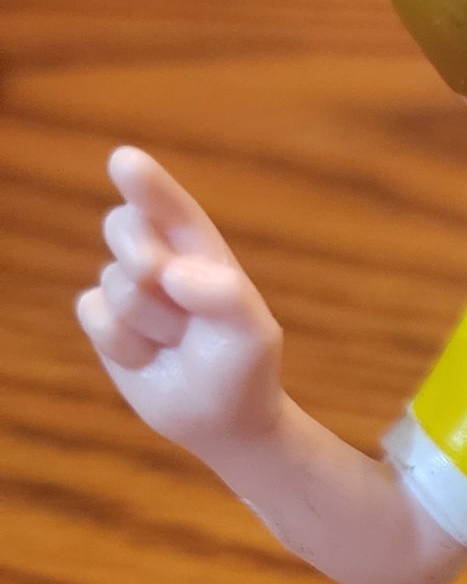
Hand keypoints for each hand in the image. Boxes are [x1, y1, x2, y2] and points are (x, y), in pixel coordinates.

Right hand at [76, 148, 284, 459]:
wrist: (221, 420)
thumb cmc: (244, 369)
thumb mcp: (254, 335)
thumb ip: (226, 297)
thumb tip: (173, 272)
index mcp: (201, 251)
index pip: (172, 209)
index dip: (148, 185)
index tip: (125, 162)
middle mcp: (162, 260)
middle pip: (124, 226)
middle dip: (142, 255)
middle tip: (167, 284)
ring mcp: (129, 289)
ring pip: (115, 282)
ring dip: (151, 322)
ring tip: (179, 343)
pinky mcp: (105, 321)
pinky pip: (94, 314)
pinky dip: (124, 344)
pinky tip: (149, 358)